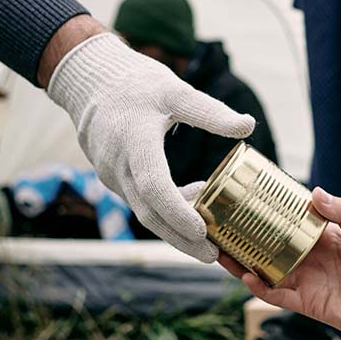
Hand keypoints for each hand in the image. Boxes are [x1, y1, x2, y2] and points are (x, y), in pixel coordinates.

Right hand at [47, 32, 254, 261]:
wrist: (92, 83)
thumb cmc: (137, 84)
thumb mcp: (175, 90)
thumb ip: (210, 111)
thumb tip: (248, 125)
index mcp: (134, 143)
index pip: (154, 186)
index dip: (177, 211)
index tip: (202, 230)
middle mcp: (118, 166)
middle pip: (149, 212)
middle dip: (180, 238)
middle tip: (212, 256)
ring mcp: (114, 176)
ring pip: (145, 212)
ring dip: (175, 230)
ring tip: (210, 243)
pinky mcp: (117, 178)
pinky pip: (142, 202)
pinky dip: (167, 211)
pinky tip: (196, 205)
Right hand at [220, 188, 340, 339]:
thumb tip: (315, 192)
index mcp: (325, 238)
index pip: (293, 221)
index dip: (273, 210)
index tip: (252, 196)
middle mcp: (310, 258)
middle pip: (272, 245)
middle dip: (249, 236)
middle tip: (225, 223)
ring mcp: (305, 280)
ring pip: (266, 269)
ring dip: (243, 261)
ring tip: (221, 248)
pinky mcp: (305, 303)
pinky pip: (275, 294)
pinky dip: (259, 287)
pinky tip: (246, 275)